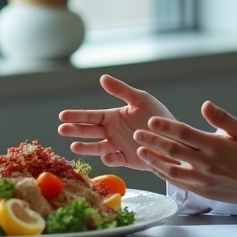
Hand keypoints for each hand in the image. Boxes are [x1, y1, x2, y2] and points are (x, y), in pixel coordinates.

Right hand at [57, 75, 174, 170]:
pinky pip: (115, 159)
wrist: (175, 137)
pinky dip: (109, 158)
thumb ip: (121, 90)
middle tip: (62, 130)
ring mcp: (117, 146)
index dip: (76, 116)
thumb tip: (102, 77)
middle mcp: (111, 132)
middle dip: (75, 130)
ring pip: (97, 147)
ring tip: (74, 146)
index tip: (62, 116)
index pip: (90, 116)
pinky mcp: (126, 159)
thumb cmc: (157, 116)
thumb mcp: (140, 99)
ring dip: (86, 147)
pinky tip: (106, 155)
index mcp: (112, 116)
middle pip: (89, 131)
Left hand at [133, 100, 236, 209]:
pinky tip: (154, 167)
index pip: (184, 133)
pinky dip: (163, 175)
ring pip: (171, 169)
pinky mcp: (201, 191)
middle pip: (173, 150)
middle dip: (153, 141)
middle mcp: (206, 163)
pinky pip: (178, 183)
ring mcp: (202, 179)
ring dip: (154, 159)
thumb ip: (222, 118)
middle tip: (137, 133)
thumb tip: (205, 104)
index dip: (166, 126)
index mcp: (215, 145)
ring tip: (140, 151)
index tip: (151, 121)